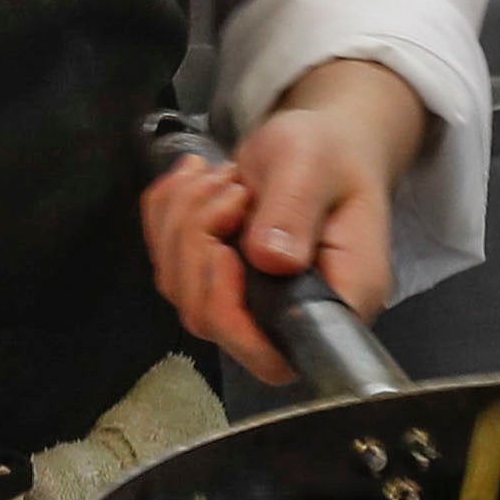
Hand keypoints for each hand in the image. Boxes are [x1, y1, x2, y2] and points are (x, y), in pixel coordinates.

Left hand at [142, 56, 431, 384]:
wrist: (322, 144)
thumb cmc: (331, 155)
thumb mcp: (314, 165)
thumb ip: (294, 209)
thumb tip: (270, 259)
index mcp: (335, 302)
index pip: (272, 355)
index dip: (230, 314)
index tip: (225, 250)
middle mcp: (288, 316)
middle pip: (207, 317)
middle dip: (198, 243)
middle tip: (232, 189)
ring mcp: (245, 301)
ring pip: (178, 287)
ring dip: (184, 219)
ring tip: (223, 177)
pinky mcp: (214, 280)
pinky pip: (165, 259)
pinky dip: (167, 210)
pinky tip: (198, 176)